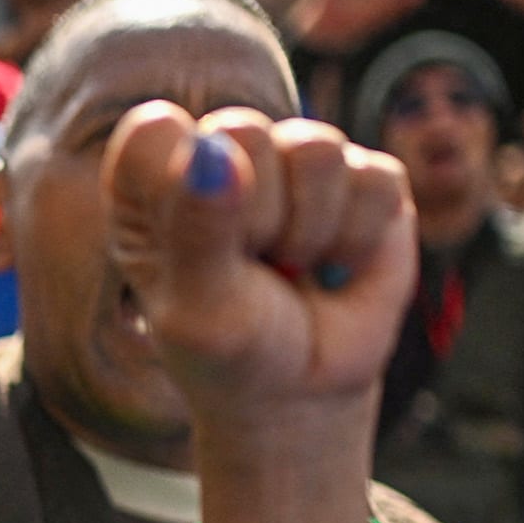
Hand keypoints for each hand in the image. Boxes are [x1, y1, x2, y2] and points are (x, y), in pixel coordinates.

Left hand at [106, 103, 414, 420]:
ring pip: (316, 147)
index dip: (184, 190)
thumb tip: (211, 147)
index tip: (196, 254)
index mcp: (148, 180)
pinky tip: (336, 265)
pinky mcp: (362, 176)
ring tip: (291, 266)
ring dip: (309, 229)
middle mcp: (218, 153)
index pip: (154, 131)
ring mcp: (293, 159)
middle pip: (241, 129)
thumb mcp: (197, 310)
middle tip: (251, 266)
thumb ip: (196, 229)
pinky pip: (375, 179)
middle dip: (255, 217)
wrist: (300, 392)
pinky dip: (359, 238)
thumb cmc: (228, 353)